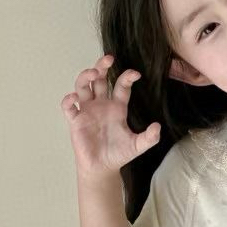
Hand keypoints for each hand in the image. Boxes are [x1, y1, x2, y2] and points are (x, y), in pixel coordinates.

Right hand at [60, 53, 160, 180]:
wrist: (103, 168)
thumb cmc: (118, 154)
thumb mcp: (137, 146)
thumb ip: (149, 137)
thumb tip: (158, 127)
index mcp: (117, 107)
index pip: (121, 86)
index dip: (127, 77)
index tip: (134, 74)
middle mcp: (101, 104)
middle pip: (99, 79)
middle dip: (102, 66)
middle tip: (108, 58)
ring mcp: (87, 111)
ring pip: (82, 86)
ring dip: (85, 76)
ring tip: (92, 73)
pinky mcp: (76, 121)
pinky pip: (68, 107)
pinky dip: (68, 100)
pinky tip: (74, 98)